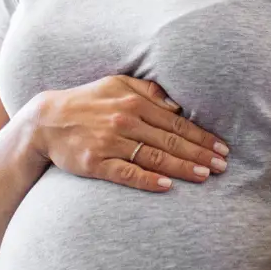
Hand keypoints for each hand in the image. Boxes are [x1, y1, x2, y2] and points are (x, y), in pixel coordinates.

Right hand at [25, 76, 228, 192]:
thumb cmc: (86, 102)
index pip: (176, 123)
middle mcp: (124, 121)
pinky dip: (148, 180)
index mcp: (133, 101)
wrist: (46, 121)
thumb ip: (147, 90)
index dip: (202, 137)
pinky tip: (167, 186)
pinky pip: (127, 173)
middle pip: (171, 142)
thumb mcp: (115, 83)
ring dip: (183, 168)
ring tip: (205, 176)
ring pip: (154, 158)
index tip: (222, 148)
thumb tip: (177, 106)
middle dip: (200, 154)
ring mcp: (110, 143)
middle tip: (224, 166)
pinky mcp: (96, 163)